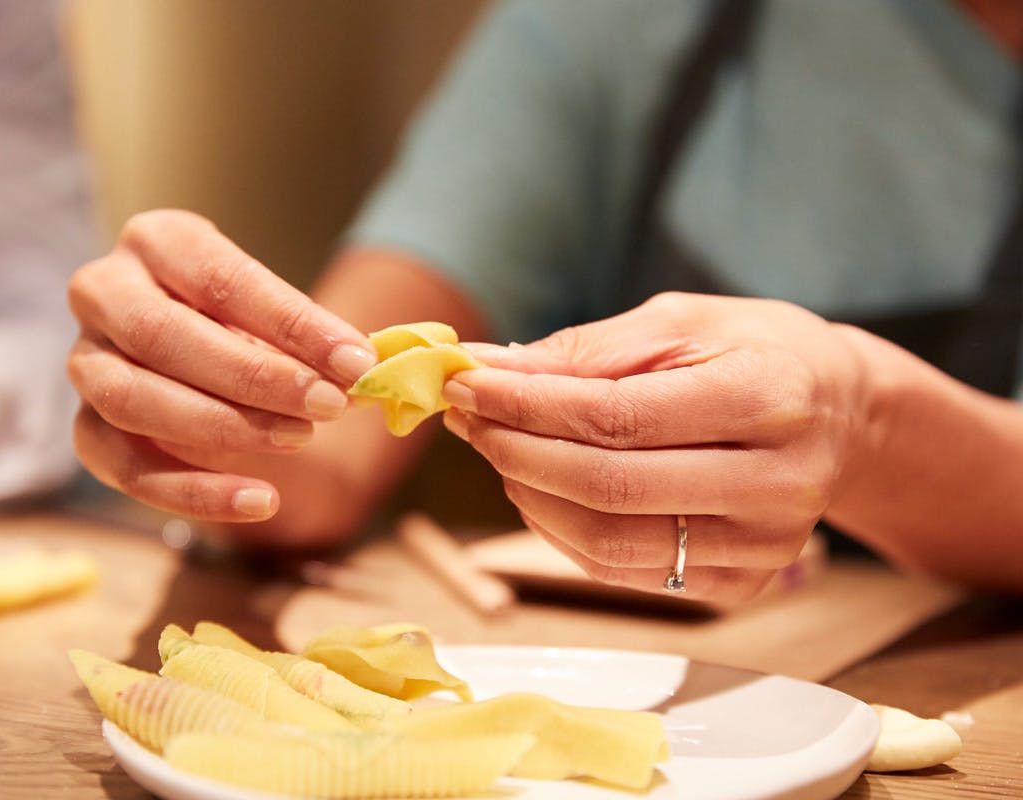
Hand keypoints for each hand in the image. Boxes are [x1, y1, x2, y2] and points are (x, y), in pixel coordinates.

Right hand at [67, 210, 377, 522]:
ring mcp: (85, 361)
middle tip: (328, 405)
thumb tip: (365, 373)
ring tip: (299, 439)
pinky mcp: (86, 427)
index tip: (356, 361)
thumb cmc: (245, 322)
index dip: (291, 323)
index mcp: (157, 241)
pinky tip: (259, 499)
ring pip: (131, 399)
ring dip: (221, 427)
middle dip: (253, 378)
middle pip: (161, 336)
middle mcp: (104, 292)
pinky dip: (193, 492)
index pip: (220, 278)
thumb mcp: (276, 315)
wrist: (203, 353)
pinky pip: (125, 468)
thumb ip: (309, 340)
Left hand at [441, 292, 874, 603]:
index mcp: (768, 398)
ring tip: (498, 447)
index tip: (466, 384)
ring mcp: (762, 547)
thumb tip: (491, 370)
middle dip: (515, 450)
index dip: (527, 405)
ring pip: (607, 541)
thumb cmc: (755, 352)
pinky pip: (622, 570)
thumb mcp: (682, 321)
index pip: (617, 417)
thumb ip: (588, 350)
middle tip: (467, 417)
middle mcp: (776, 483)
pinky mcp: (740, 584)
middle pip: (607, 488)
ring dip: (528, 495)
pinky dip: (561, 530)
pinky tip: (539, 487)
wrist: (839, 413)